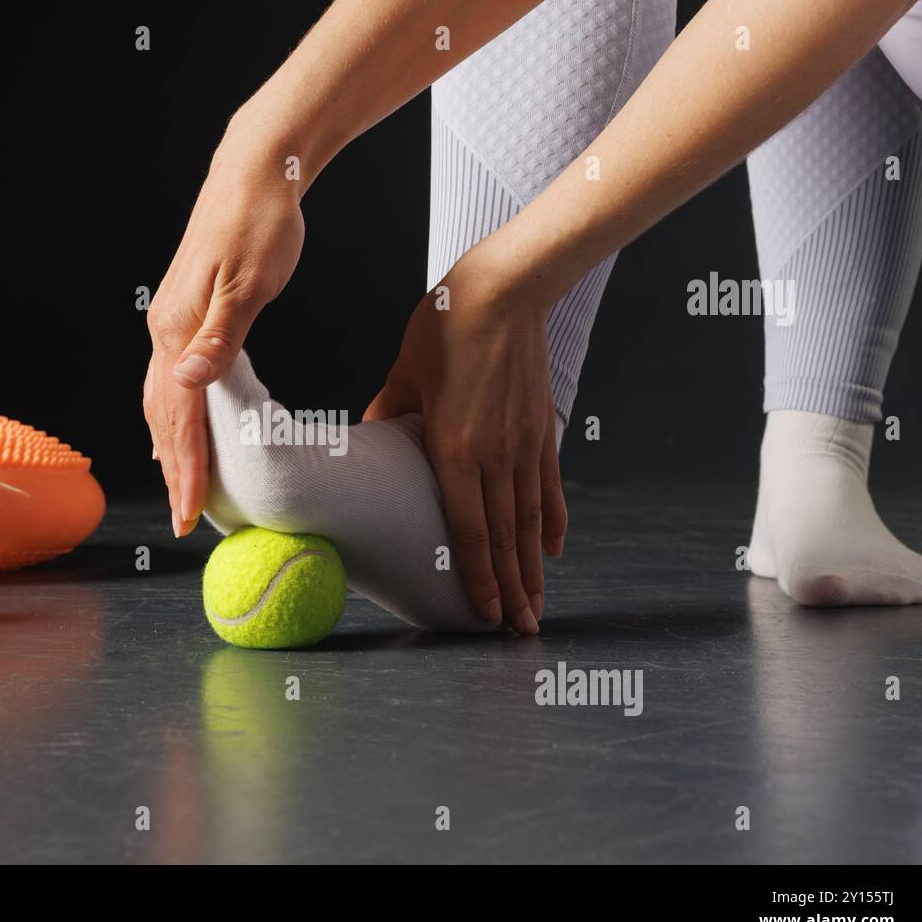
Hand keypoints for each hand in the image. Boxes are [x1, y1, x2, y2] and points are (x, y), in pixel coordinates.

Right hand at [144, 129, 304, 535]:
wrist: (255, 173)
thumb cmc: (261, 223)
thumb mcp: (249, 283)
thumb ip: (221, 339)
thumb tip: (187, 384)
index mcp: (178, 330)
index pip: (180, 418)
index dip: (186, 471)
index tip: (189, 516)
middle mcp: (165, 331)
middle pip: (162, 418)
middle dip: (173, 473)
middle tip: (185, 521)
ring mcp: (170, 323)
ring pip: (160, 402)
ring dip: (169, 448)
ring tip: (179, 488)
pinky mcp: (183, 314)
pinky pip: (169, 382)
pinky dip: (173, 416)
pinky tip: (182, 427)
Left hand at [364, 250, 566, 633]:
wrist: (505, 288)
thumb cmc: (445, 326)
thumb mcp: (401, 373)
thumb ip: (386, 414)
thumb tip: (366, 442)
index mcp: (454, 447)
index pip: (468, 528)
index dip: (478, 576)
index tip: (484, 613)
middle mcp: (495, 455)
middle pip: (506, 537)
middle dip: (512, 590)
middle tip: (518, 632)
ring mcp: (524, 444)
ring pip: (531, 521)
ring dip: (534, 570)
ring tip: (537, 608)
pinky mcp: (542, 429)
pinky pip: (550, 486)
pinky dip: (554, 520)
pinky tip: (555, 549)